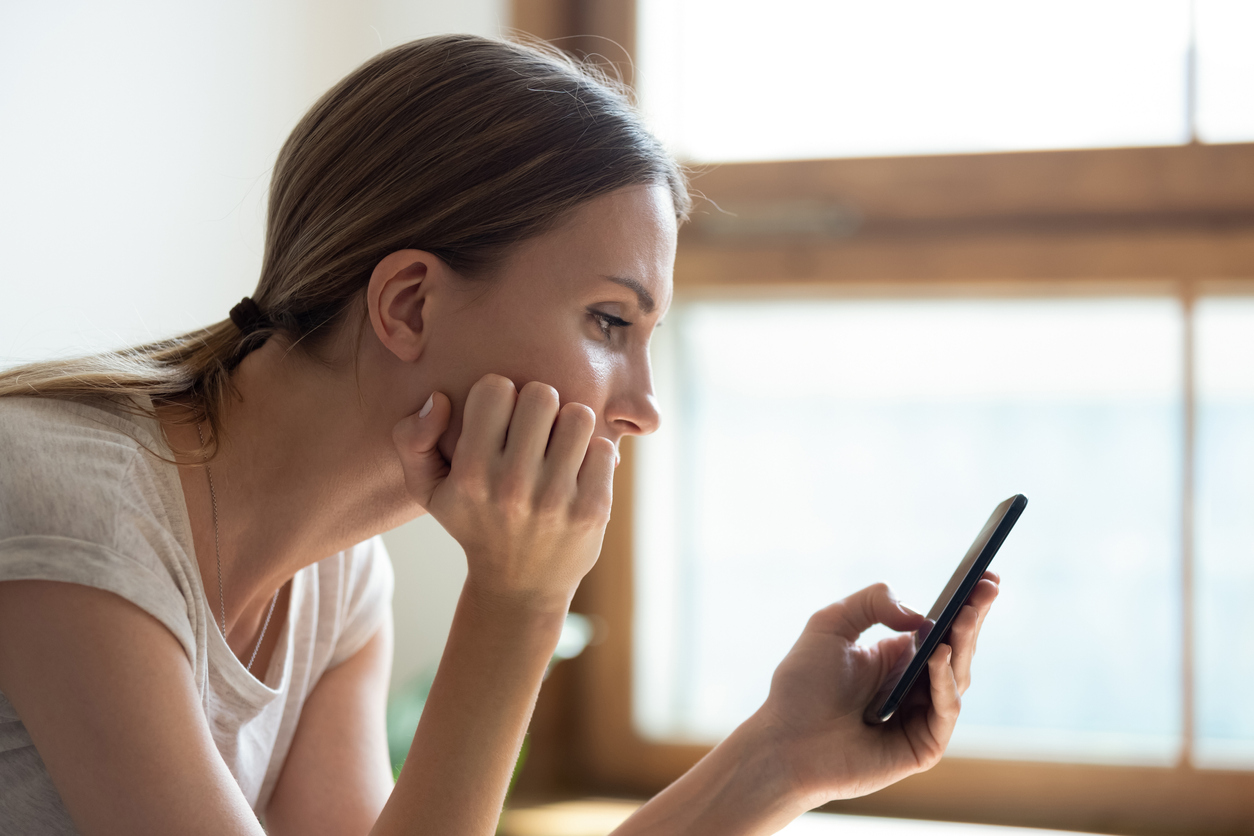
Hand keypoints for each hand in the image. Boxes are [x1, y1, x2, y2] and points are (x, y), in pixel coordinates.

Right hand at [392, 374, 615, 612]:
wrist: (520, 588)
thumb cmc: (473, 523)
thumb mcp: (427, 489)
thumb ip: (412, 439)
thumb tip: (440, 399)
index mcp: (470, 474)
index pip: (495, 389)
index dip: (500, 396)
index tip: (501, 420)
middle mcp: (512, 486)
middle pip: (542, 395)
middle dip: (539, 405)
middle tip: (535, 429)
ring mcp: (555, 499)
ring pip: (579, 415)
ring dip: (570, 426)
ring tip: (558, 446)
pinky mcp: (592, 510)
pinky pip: (604, 449)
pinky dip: (593, 454)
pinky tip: (577, 472)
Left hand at [755, 575, 998, 806]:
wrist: (783, 743)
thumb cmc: (801, 688)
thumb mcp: (830, 624)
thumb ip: (871, 602)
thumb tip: (917, 616)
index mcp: (895, 659)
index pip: (939, 628)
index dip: (964, 604)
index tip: (984, 575)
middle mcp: (913, 687)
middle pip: (956, 649)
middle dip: (973, 617)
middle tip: (989, 586)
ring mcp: (920, 717)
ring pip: (957, 677)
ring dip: (963, 644)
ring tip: (964, 614)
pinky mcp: (922, 746)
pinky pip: (945, 710)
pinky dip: (944, 681)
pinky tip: (937, 654)